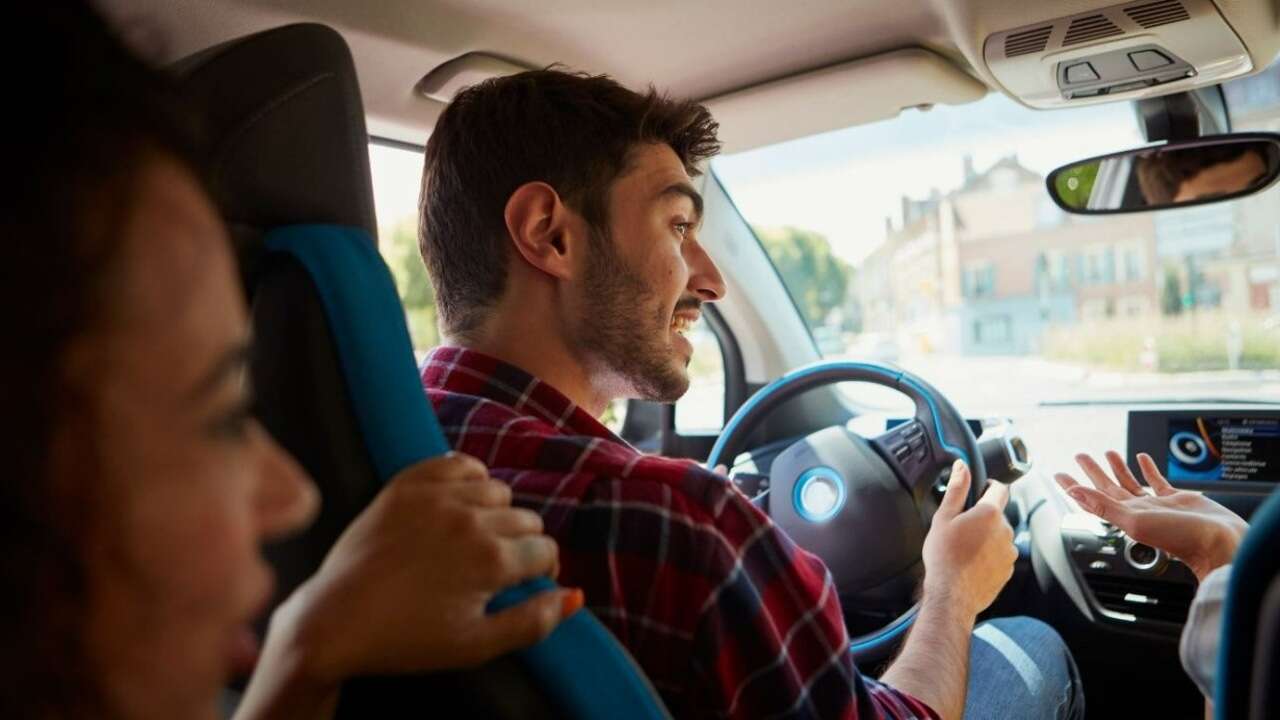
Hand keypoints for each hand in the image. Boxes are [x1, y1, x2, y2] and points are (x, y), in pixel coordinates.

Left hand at [269, 453, 580, 685]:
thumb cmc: (406, 640)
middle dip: (521, 544)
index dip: (542, 570)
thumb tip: (576, 596)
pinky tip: (458, 504)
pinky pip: (458, 462)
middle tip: (496, 568)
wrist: (335, 621)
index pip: (546, 550)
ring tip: (474, 539)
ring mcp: (437, 496)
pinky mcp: (407, 484)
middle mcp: (471, 520)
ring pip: (497, 490)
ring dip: (496, 513)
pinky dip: (467, 478)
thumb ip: (534, 622)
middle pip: (526, 519)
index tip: (525, 583)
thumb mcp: (477, 646)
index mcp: (492, 560)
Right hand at [921, 460, 1016, 618]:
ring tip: (964, 548)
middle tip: (961, 527)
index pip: (1000, 488)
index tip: (979, 490)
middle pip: (997, 514)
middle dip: (983, 517)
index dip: (989, 485)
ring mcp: (1009, 552)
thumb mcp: (943, 518)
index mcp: (990, 513)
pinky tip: (971, 562)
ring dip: (987, 537)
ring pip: (999, 536)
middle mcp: (1005, 530)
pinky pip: (1000, 555)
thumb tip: (962, 466)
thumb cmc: (944, 557)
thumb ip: (956, 489)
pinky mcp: (1008, 569)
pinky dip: (989, 555)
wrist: (952, 596)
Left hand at [1055, 451, 1246, 580]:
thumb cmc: (1179, 538)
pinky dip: (1148, 468)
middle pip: (1108, 487)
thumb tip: (1075, 493)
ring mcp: (1156, 504)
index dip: (1074, 486)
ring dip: (1118, 467)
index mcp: (1124, 516)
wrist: (1218, 541)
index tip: (1059, 475)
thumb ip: (1103, 506)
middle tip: (1080, 455)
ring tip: (1107, 452)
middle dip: (1093, 471)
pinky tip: (1142, 458)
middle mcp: (1138, 510)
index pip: (1092, 498)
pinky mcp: (1177, 498)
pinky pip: (1157, 481)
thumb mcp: (1133, 520)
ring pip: (1131, 482)